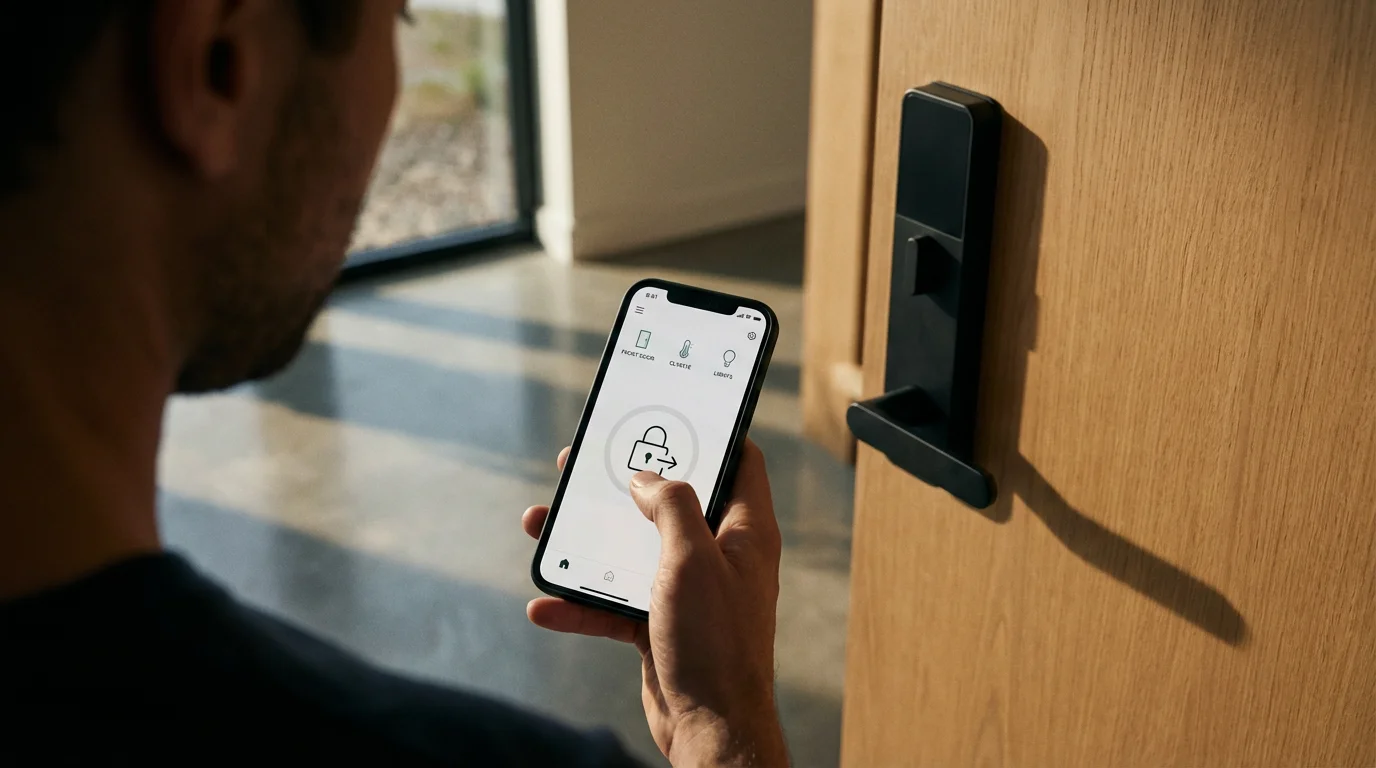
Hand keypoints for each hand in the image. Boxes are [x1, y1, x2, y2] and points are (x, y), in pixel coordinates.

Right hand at [522, 440, 787, 766]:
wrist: (709, 727)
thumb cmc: (715, 643)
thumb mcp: (691, 558)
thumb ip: (670, 505)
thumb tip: (646, 477)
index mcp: (745, 530)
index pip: (739, 462)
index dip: (712, 433)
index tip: (674, 413)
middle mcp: (719, 554)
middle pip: (669, 500)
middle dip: (623, 483)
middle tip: (585, 462)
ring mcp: (689, 590)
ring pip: (632, 549)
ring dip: (587, 539)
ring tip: (542, 522)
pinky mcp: (660, 624)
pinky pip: (613, 602)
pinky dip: (579, 603)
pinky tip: (544, 604)